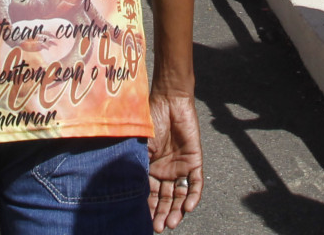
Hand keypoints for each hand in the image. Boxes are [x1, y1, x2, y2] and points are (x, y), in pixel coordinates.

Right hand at [146, 92, 202, 230]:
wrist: (169, 100)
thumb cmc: (150, 120)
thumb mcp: (140, 147)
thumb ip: (137, 166)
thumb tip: (128, 190)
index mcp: (151, 169)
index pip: (150, 195)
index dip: (148, 208)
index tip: (143, 221)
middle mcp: (166, 172)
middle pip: (165, 199)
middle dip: (161, 214)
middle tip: (158, 228)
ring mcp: (181, 168)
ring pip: (180, 196)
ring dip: (176, 210)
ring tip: (171, 223)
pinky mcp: (195, 161)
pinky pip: (196, 183)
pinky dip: (194, 196)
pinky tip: (188, 207)